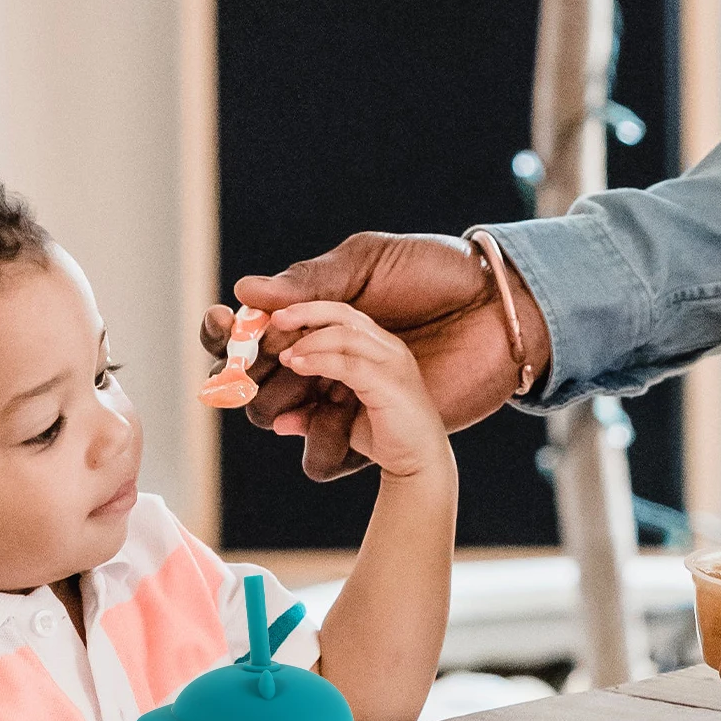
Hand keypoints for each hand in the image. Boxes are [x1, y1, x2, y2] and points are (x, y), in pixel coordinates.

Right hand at [199, 231, 550, 479]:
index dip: (223, 333)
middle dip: (246, 371)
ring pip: (275, 420)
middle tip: (271, 352)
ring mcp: (336, 399)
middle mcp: (313, 360)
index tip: (228, 324)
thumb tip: (245, 290)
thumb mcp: (369, 263)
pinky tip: (327, 416)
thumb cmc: (436, 276)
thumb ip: (308, 281)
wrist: (497, 315)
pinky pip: (320, 457)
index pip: (242, 332)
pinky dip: (316, 443)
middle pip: (247, 382)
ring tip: (309, 378)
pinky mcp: (365, 433)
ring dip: (279, 404)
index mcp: (305, 316)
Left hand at [269, 301, 451, 479]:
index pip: (343, 316)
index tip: (279, 320)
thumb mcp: (341, 421)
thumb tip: (278, 423)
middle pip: (344, 314)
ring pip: (345, 334)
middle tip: (277, 321)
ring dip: (310, 340)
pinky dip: (319, 361)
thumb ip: (312, 416)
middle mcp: (387, 348)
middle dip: (306, 312)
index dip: (310, 312)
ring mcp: (392, 363)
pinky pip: (349, 365)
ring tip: (286, 355)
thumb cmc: (385, 436)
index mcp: (379, 348)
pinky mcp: (390, 384)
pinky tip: (299, 366)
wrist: (418, 462)